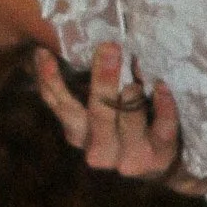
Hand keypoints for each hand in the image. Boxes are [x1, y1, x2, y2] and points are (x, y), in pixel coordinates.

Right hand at [34, 42, 183, 179]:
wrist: (159, 163)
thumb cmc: (123, 124)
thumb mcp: (98, 110)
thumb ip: (83, 86)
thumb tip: (65, 43)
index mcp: (79, 134)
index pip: (61, 106)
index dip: (51, 80)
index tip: (43, 53)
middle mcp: (100, 150)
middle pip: (98, 114)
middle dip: (104, 80)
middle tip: (109, 48)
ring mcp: (130, 157)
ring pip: (129, 121)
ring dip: (133, 95)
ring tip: (136, 73)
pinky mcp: (158, 157)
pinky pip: (162, 127)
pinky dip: (163, 105)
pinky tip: (161, 86)